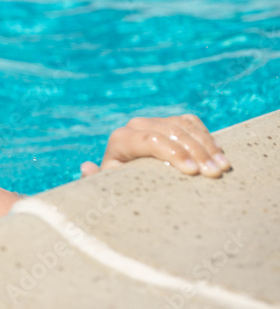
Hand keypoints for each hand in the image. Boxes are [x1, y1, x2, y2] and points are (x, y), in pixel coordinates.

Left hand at [80, 114, 229, 178]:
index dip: (172, 153)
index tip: (192, 172)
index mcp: (121, 139)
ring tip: (222, 167)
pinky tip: (219, 155)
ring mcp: (155, 122)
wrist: (129, 176)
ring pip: (184, 126)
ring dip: (207, 145)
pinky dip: (207, 137)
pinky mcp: (171, 122)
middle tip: (214, 173)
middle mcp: (137, 126)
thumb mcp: (109, 186)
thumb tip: (86, 167)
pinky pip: (192, 124)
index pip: (149, 140)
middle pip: (171, 132)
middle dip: (195, 152)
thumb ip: (97, 180)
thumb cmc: (119, 186)